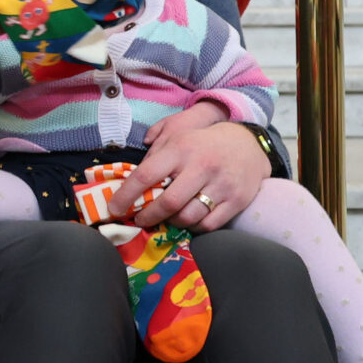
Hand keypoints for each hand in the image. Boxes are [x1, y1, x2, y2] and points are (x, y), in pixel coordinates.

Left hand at [118, 107, 268, 231]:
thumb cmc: (202, 142)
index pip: (146, 175)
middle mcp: (201, 166)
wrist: (247, 143)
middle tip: (139, 219)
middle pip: (168, 202)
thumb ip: (153, 151)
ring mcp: (221, 185)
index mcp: (181, 148)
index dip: (126, 195)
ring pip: (188, 217)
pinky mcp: (236, 200)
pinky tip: (188, 220)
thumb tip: (129, 171)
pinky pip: (208, 225)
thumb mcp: (176, 134)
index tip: (114, 209)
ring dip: (171, 222)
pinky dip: (193, 227)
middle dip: (148, 216)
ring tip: (166, 218)